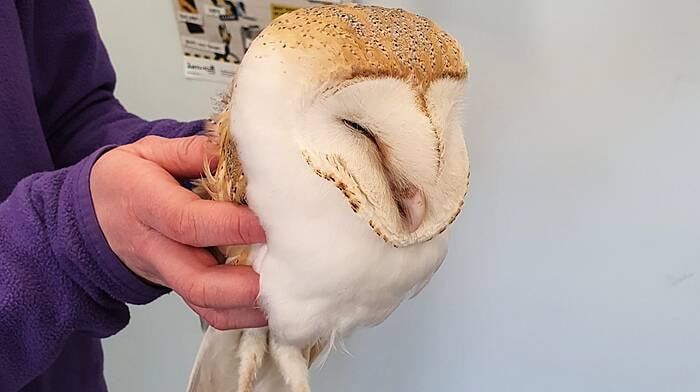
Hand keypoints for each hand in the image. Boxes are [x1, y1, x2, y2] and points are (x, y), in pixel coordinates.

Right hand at [90, 135, 266, 329]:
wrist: (93, 218)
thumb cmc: (126, 181)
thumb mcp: (149, 152)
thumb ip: (193, 151)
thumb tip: (239, 152)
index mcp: (144, 204)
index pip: (188, 223)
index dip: (231, 226)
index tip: (268, 221)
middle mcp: (155, 248)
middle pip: (197, 282)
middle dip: (244, 284)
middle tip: (285, 269)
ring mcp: (166, 275)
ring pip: (206, 305)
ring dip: (248, 306)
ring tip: (287, 289)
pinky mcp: (178, 289)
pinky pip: (210, 312)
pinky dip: (243, 314)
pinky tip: (272, 300)